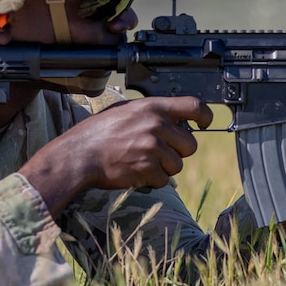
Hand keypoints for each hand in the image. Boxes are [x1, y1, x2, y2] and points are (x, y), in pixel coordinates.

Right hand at [20, 97, 212, 214]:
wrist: (80, 155)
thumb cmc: (99, 132)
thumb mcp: (125, 110)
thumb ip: (151, 112)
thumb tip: (173, 118)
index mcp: (153, 107)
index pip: (194, 105)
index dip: (205, 116)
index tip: (205, 123)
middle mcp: (156, 125)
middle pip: (191, 144)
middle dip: (179, 151)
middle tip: (160, 152)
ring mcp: (153, 148)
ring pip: (178, 164)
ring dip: (165, 167)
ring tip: (144, 161)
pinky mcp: (148, 169)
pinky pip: (165, 180)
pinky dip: (154, 180)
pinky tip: (137, 172)